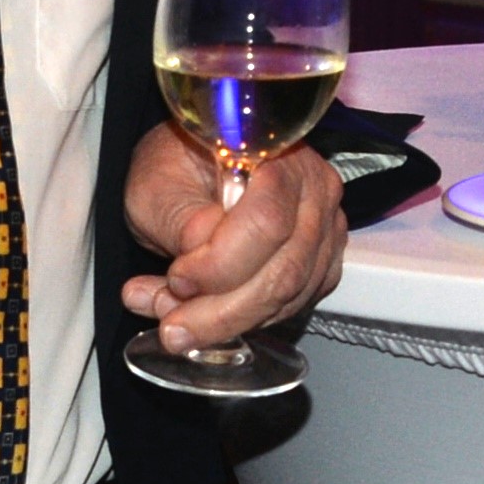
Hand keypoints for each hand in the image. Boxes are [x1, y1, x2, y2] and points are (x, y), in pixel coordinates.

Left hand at [120, 120, 347, 352]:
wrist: (196, 167)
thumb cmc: (179, 164)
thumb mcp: (159, 183)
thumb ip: (180, 219)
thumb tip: (199, 253)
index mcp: (280, 155)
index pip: (266, 221)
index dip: (220, 264)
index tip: (177, 278)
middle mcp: (315, 192)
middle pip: (283, 271)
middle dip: (222, 313)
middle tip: (174, 328)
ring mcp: (325, 230)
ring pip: (288, 297)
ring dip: (226, 321)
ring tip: (175, 318)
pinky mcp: (320, 263)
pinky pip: (290, 307)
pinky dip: (244, 321)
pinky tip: (205, 315)